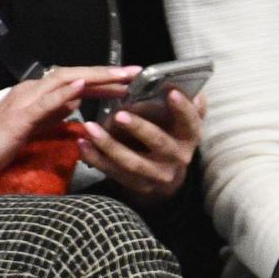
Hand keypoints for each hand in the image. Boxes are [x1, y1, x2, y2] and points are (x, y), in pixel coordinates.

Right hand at [0, 65, 137, 192]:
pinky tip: (82, 86)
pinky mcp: (19, 117)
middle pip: (74, 75)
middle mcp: (31, 91)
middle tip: (137, 72)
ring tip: (120, 75)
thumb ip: (53, 115)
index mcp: (37, 95)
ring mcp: (24, 101)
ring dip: (94, 77)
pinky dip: (64, 92)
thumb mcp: (34, 128)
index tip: (129, 81)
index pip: (75, 82)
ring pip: (64, 81)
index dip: (103, 80)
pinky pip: (44, 101)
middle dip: (107, 74)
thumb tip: (76, 105)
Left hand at [74, 87, 202, 207]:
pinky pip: (115, 173)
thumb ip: (189, 107)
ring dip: (109, 145)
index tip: (171, 92)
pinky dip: (97, 159)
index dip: (182, 108)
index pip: (190, 122)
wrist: (166, 176)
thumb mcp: (183, 124)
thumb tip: (196, 91)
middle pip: (160, 143)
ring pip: (133, 162)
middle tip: (119, 114)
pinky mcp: (139, 186)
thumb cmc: (171, 137)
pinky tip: (82, 145)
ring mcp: (158, 175)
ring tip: (90, 127)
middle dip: (139, 129)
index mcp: (189, 138)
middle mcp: (177, 158)